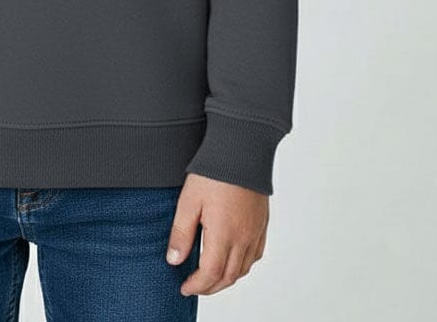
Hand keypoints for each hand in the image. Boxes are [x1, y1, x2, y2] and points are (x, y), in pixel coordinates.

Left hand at [166, 172, 267, 296]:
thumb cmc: (214, 171)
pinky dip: (243, 265)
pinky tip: (234, 260)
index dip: (197, 285)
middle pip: (228, 276)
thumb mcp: (189, 200)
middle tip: (194, 286)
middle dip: (210, 287)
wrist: (242, 149)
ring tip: (211, 277)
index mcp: (224, 234)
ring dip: (227, 279)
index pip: (210, 273)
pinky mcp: (262, 222)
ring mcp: (255, 231)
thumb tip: (174, 260)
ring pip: (244, 268)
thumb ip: (181, 233)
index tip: (184, 287)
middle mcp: (243, 237)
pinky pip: (255, 254)